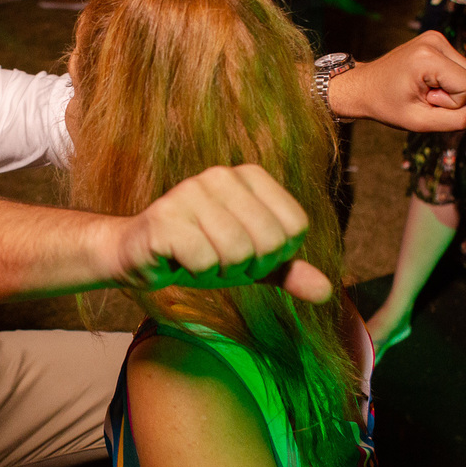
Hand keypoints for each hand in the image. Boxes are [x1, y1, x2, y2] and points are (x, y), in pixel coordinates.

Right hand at [111, 164, 332, 303]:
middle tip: (219, 261)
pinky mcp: (165, 217)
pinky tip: (179, 260)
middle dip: (247, 267)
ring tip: (199, 259)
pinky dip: (196, 273)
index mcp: (249, 175)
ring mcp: (190, 192)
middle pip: (270, 242)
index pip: (295, 228)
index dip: (275, 256)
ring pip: (238, 253)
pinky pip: (205, 261)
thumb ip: (287, 270)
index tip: (245, 254)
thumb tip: (328, 291)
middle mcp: (221, 175)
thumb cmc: (198, 252)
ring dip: (219, 272)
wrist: (138, 255)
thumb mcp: (250, 262)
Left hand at [334, 31, 465, 130]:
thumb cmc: (387, 105)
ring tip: (422, 89)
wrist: (363, 87)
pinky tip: (423, 81)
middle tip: (423, 96)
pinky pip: (459, 67)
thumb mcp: (421, 122)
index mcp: (428, 57)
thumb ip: (458, 119)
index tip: (424, 100)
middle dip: (453, 95)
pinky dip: (446, 79)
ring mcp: (435, 37)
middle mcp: (434, 40)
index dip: (451, 102)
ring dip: (450, 88)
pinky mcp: (435, 40)